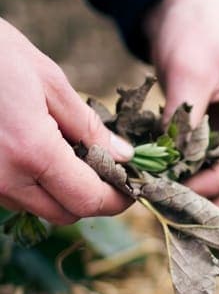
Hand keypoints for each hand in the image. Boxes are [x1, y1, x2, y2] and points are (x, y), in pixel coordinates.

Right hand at [0, 20, 133, 224]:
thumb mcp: (48, 80)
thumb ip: (87, 125)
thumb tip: (123, 155)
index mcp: (32, 152)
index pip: (88, 200)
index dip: (117, 199)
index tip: (131, 186)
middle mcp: (5, 177)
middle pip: (64, 213)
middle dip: (90, 198)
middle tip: (105, 168)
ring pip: (37, 207)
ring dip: (59, 192)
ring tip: (68, 153)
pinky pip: (12, 195)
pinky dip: (32, 183)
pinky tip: (35, 150)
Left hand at [145, 0, 218, 214]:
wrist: (186, 7)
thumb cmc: (193, 29)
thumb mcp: (188, 71)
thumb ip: (183, 122)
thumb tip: (169, 171)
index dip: (217, 182)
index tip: (179, 191)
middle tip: (178, 211)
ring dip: (216, 201)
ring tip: (177, 208)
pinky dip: (209, 188)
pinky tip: (179, 193)